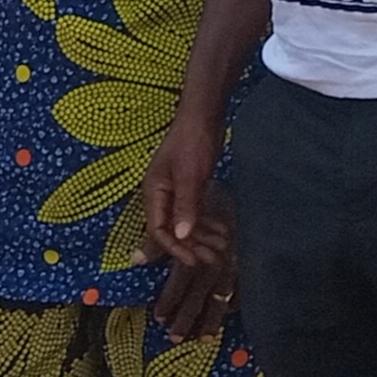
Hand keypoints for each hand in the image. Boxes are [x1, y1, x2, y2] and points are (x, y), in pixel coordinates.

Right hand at [141, 112, 224, 262]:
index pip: (157, 230)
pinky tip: (220, 231)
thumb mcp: (189, 175)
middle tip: (213, 258)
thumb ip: (185, 206)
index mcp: (154, 192)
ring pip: (184, 223)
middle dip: (191, 246)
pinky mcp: (188, 187)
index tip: (193, 260)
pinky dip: (206, 224)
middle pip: (171, 230)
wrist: (203, 116)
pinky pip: (194, 213)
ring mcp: (175, 192)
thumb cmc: (192, 142)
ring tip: (222, 247)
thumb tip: (180, 236)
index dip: (174, 247)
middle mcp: (161, 195)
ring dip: (201, 237)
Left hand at [151, 191, 238, 342]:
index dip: (169, 301)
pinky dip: (235, 305)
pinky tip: (230, 316)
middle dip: (186, 319)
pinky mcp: (249, 264)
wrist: (249, 191)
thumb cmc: (214, 198)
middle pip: (199, 296)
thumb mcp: (184, 217)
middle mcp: (218, 261)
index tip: (158, 319)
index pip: (181, 282)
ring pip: (220, 299)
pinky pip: (242, 290)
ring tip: (201, 339)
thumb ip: (158, 242)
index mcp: (199, 248)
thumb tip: (135, 260)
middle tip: (173, 338)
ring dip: (210, 320)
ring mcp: (237, 265)